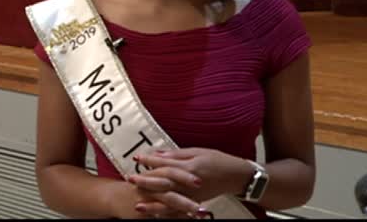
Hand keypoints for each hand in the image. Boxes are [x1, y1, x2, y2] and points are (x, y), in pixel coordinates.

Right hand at [104, 179, 204, 218]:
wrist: (114, 196)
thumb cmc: (137, 185)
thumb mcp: (151, 174)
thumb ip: (164, 169)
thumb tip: (184, 166)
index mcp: (152, 173)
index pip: (169, 171)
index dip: (184, 176)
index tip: (200, 180)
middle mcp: (148, 187)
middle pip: (168, 192)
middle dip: (185, 200)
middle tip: (201, 204)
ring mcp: (145, 201)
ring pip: (165, 206)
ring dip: (182, 211)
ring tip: (198, 214)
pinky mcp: (141, 213)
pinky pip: (160, 217)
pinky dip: (173, 218)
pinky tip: (186, 220)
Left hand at [131, 148, 252, 203]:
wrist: (236, 177)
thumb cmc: (218, 160)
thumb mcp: (198, 151)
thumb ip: (177, 154)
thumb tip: (158, 153)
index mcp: (190, 166)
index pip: (165, 164)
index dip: (150, 161)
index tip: (136, 158)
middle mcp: (189, 182)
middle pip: (163, 183)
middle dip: (146, 182)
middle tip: (130, 180)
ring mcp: (192, 195)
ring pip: (169, 201)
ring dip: (152, 203)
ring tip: (137, 204)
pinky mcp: (195, 202)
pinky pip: (178, 211)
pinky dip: (166, 213)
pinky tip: (156, 215)